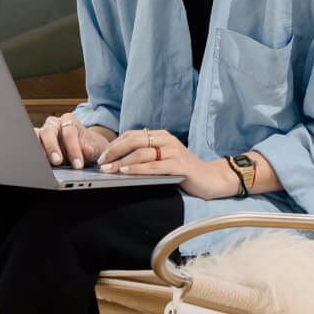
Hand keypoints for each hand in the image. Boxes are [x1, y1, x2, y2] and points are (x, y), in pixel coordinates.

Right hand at [35, 114, 111, 169]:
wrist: (84, 150)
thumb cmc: (89, 146)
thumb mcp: (95, 147)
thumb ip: (92, 148)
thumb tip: (87, 150)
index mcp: (69, 120)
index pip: (69, 132)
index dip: (73, 148)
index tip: (78, 164)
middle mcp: (54, 124)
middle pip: (49, 131)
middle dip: (53, 147)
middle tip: (58, 161)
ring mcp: (44, 132)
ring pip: (37, 136)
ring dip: (40, 149)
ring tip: (45, 162)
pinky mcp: (37, 142)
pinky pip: (31, 144)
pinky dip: (33, 151)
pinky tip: (38, 162)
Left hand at [97, 128, 235, 200]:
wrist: (212, 178)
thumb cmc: (186, 171)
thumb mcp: (165, 159)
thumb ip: (149, 156)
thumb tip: (120, 162)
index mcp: (162, 136)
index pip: (133, 135)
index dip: (116, 144)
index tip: (102, 155)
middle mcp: (167, 140)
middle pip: (134, 140)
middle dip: (114, 151)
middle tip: (101, 162)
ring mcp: (173, 151)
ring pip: (141, 154)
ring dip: (122, 162)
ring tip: (109, 170)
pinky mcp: (178, 165)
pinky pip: (153, 166)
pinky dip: (137, 169)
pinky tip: (126, 173)